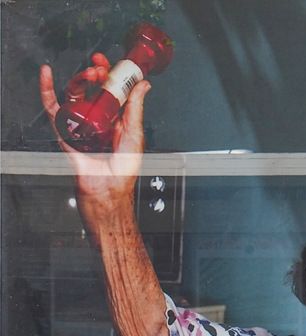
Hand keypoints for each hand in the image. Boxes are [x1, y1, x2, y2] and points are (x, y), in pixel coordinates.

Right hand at [39, 57, 149, 212]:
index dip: (109, 74)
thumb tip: (144, 85)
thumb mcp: (134, 133)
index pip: (109, 91)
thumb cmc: (124, 170)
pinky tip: (48, 77)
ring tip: (89, 73)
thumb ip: (136, 108)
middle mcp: (97, 121)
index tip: (109, 62)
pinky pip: (54, 110)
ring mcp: (81, 126)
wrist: (108, 189)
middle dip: (94, 74)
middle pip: (91, 90)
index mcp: (115, 121)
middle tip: (99, 67)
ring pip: (74, 95)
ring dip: (79, 80)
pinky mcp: (66, 132)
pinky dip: (47, 91)